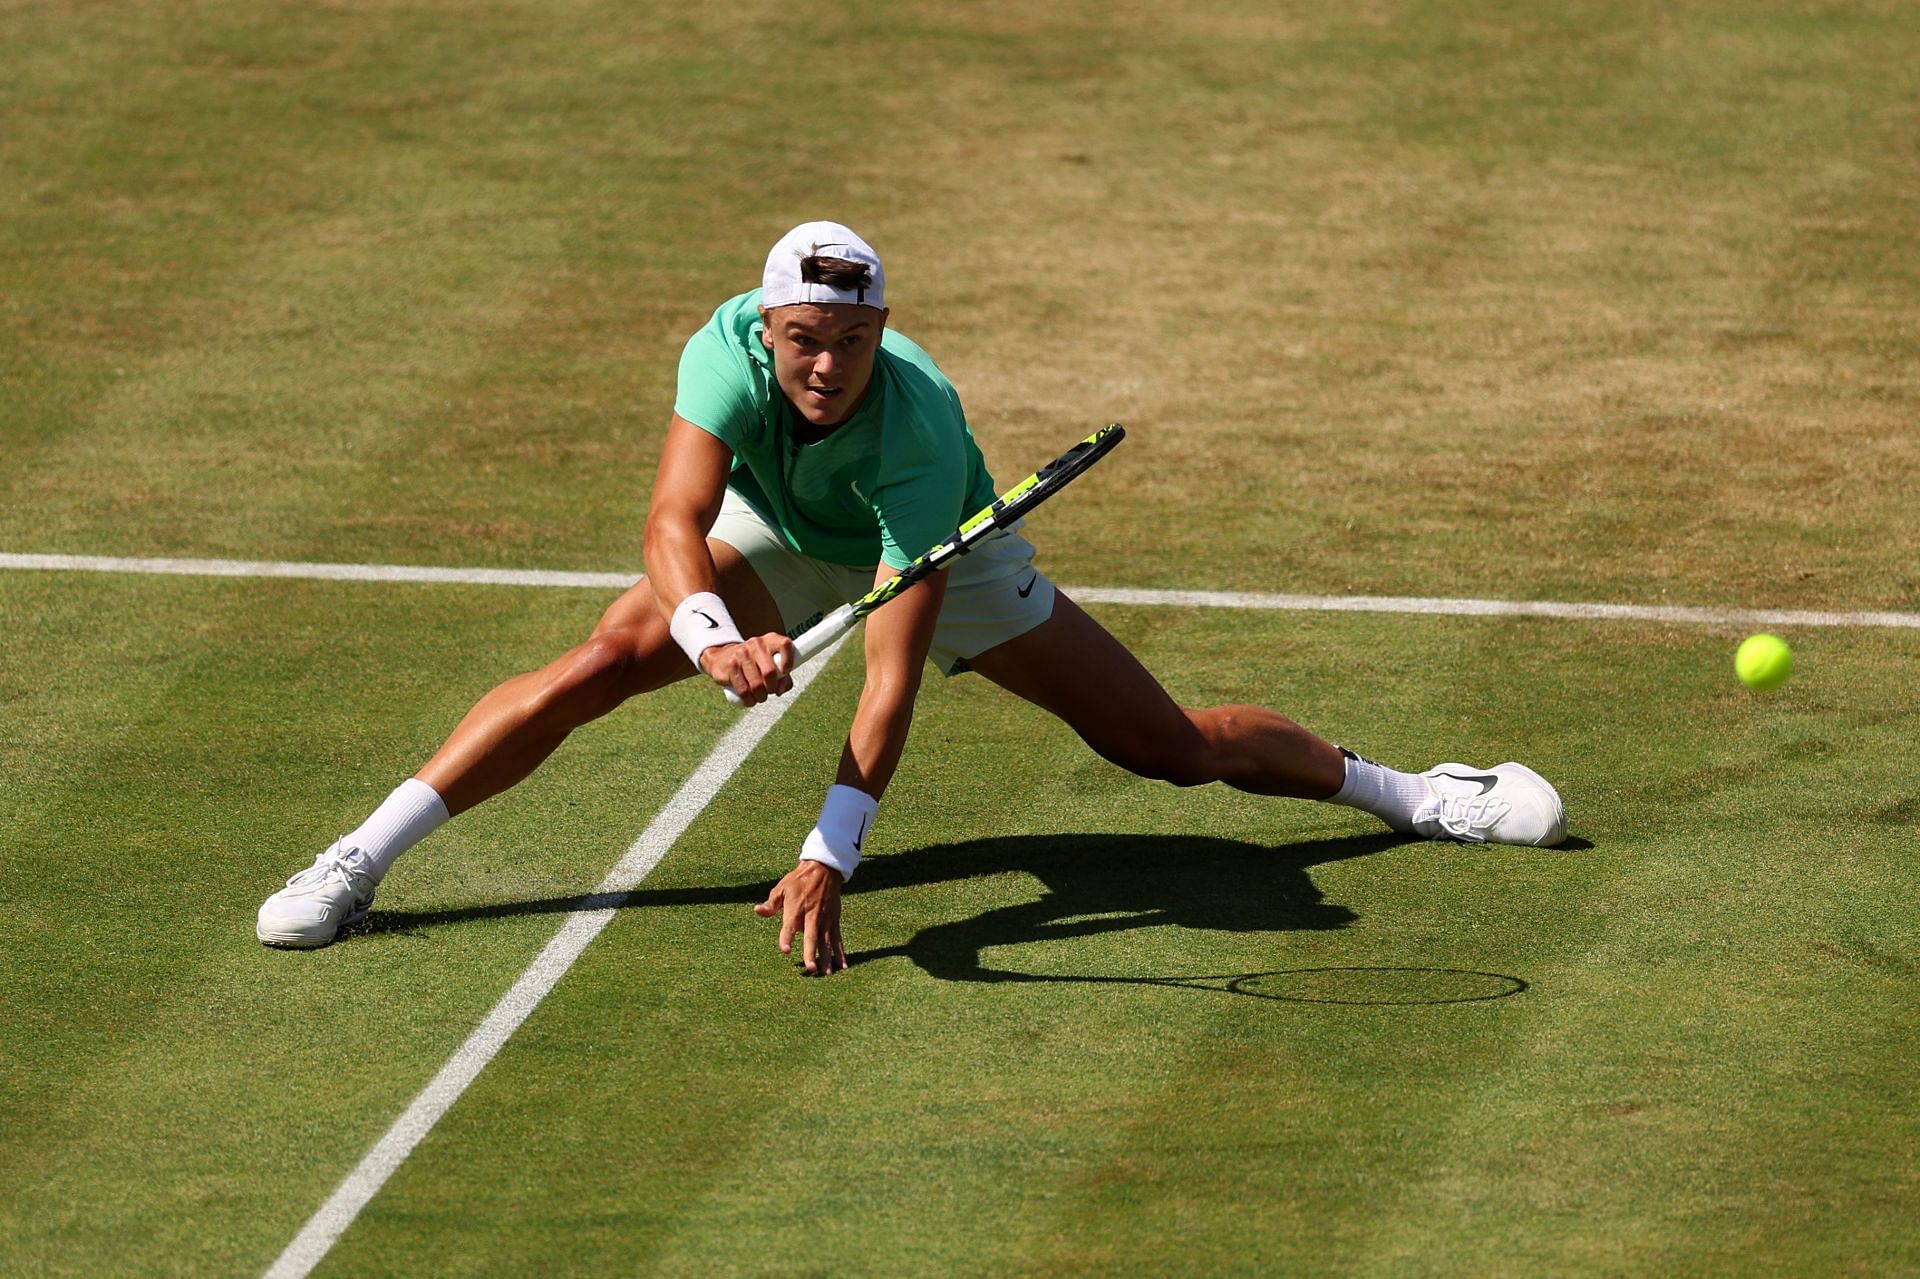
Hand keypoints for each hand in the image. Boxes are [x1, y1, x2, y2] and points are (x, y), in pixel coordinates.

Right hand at [701, 633, 795, 705]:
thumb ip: (784, 677)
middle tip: (771, 691)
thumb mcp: (771, 664)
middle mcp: (757, 643)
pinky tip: (750, 700)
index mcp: (771, 640)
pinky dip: (748, 700)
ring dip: (761, 697)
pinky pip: (743, 689)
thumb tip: (780, 690)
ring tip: (760, 697)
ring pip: (756, 684)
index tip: (785, 673)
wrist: (724, 657)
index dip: (788, 661)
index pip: (785, 644)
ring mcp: (742, 653)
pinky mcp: (731, 665)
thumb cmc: (756, 663)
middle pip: (770, 671)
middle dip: (772, 688)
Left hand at [754, 859, 846, 974]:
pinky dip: (840, 953)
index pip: (790, 926)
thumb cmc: (799, 880)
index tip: (786, 950)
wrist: (823, 870)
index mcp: (796, 909)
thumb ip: (771, 903)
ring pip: (827, 942)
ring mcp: (825, 919)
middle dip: (811, 953)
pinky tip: (842, 966)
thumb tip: (757, 911)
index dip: (787, 938)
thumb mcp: (782, 888)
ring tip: (826, 974)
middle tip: (810, 969)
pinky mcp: (834, 920)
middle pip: (812, 937)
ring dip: (827, 958)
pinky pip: (838, 939)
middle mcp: (812, 916)